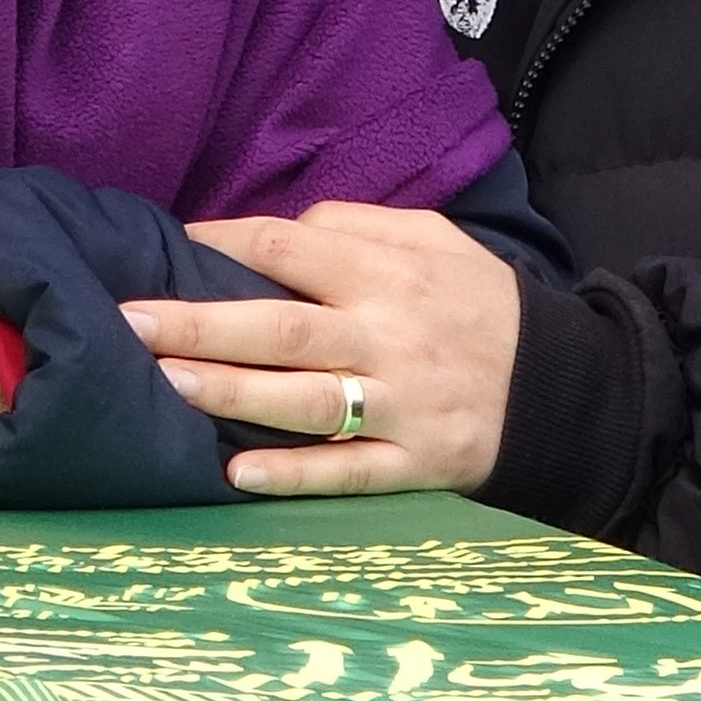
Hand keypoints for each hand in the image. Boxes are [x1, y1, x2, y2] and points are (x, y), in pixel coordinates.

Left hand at [123, 202, 518, 495]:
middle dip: (200, 324)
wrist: (573, 387)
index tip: (169, 248)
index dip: (226, 244)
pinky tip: (236, 473)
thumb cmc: (483, 305)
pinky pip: (348, 473)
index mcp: (389, 274)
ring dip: (232, 393)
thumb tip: (280, 229)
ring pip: (306, 401)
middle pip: (282, 329)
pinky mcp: (418, 465)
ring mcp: (402, 407)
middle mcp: (389, 338)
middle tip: (128, 320)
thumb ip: (358, 224)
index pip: (293, 250)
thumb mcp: (437, 239)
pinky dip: (294, 475)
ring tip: (165, 382)